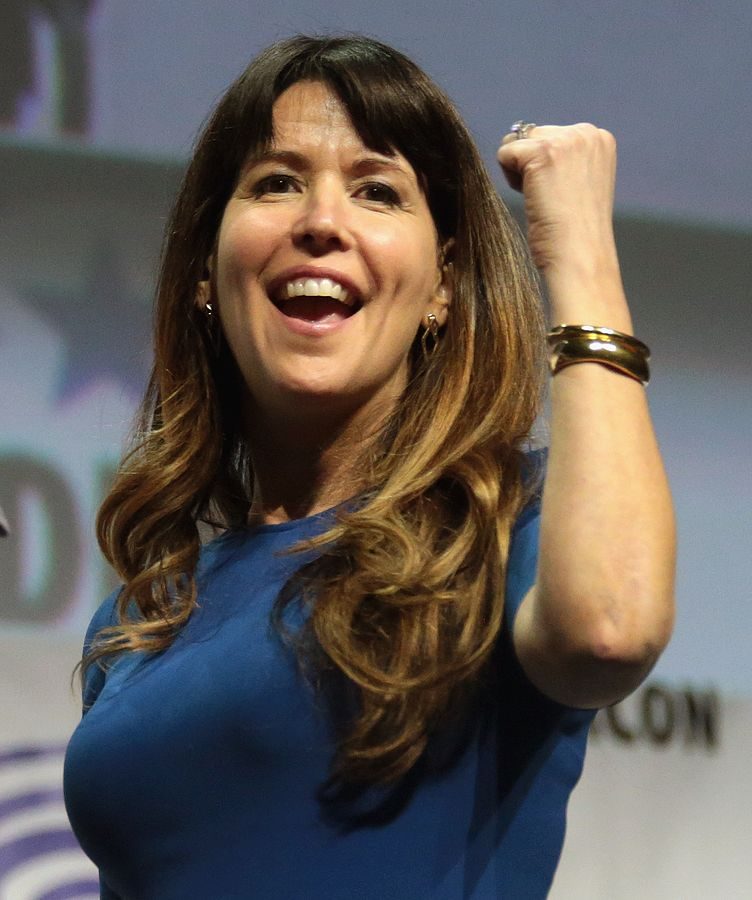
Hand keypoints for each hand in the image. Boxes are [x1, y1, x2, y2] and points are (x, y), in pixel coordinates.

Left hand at [497, 123, 618, 280]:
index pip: (552, 136)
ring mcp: (566, 140)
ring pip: (517, 142)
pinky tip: (532, 199)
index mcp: (599, 139)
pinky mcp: (542, 152)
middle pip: (533, 134)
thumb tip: (527, 150)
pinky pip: (505, 153)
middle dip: (532, 167)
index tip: (563, 195)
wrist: (580, 256)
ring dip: (520, 172)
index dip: (547, 168)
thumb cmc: (576, 234)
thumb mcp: (580, 185)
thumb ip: (566, 162)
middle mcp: (586, 132)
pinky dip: (510, 179)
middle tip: (551, 200)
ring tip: (542, 199)